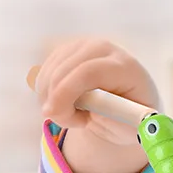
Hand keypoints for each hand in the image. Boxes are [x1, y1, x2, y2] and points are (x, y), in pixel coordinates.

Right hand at [33, 38, 160, 146]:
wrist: (125, 108)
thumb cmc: (129, 120)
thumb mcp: (125, 127)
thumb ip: (106, 118)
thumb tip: (87, 112)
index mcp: (126, 67)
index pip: (89, 72)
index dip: (66, 93)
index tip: (54, 114)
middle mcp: (104, 49)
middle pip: (64, 70)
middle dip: (56, 101)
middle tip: (67, 122)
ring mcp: (83, 46)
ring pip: (50, 72)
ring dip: (52, 101)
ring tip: (76, 115)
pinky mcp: (66, 51)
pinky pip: (44, 73)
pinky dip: (47, 94)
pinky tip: (67, 103)